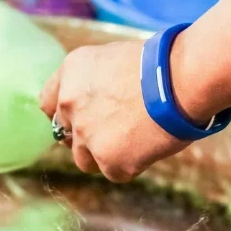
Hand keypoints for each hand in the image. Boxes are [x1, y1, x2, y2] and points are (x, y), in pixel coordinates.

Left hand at [39, 41, 189, 182]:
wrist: (181, 80)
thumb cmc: (160, 65)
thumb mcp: (114, 59)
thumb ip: (95, 82)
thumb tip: (98, 102)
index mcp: (71, 74)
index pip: (48, 104)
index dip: (66, 115)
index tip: (80, 119)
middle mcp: (70, 104)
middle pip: (66, 134)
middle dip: (86, 136)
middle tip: (115, 133)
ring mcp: (87, 135)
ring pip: (84, 159)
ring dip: (105, 155)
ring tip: (135, 141)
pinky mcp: (108, 160)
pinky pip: (114, 172)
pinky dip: (131, 165)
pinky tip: (149, 147)